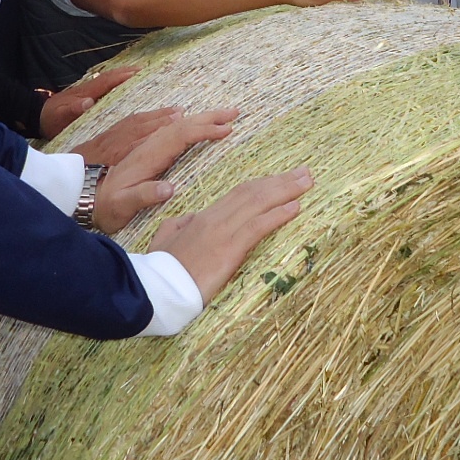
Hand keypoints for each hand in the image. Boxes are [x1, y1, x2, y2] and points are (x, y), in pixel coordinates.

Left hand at [40, 66, 139, 139]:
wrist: (37, 118)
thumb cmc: (50, 119)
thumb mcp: (59, 117)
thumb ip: (72, 110)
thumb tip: (88, 101)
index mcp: (85, 92)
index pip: (107, 81)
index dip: (122, 76)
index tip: (139, 72)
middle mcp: (88, 89)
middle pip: (110, 76)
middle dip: (127, 72)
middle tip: (146, 69)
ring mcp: (87, 91)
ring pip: (108, 80)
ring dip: (123, 75)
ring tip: (140, 73)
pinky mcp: (86, 96)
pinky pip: (105, 86)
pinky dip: (116, 82)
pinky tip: (124, 86)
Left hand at [90, 108, 237, 234]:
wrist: (81, 198)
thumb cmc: (105, 207)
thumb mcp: (123, 206)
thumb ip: (144, 195)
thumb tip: (169, 188)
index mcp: (147, 157)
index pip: (180, 136)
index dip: (204, 130)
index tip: (227, 129)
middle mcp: (148, 146)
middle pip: (182, 124)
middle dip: (210, 116)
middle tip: (235, 111)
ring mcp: (145, 146)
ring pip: (177, 125)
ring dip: (200, 117)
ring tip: (222, 114)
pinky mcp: (143, 151)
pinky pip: (168, 130)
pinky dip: (183, 122)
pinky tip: (188, 119)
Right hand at [148, 167, 312, 301]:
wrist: (153, 287)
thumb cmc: (158, 268)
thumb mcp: (165, 238)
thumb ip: (181, 225)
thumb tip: (191, 218)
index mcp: (203, 217)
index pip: (239, 194)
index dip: (263, 184)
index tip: (281, 179)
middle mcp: (216, 219)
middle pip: (253, 192)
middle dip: (281, 181)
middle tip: (305, 172)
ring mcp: (223, 233)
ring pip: (259, 203)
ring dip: (286, 191)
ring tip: (306, 182)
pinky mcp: (229, 250)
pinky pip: (258, 226)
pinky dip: (277, 214)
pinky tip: (294, 207)